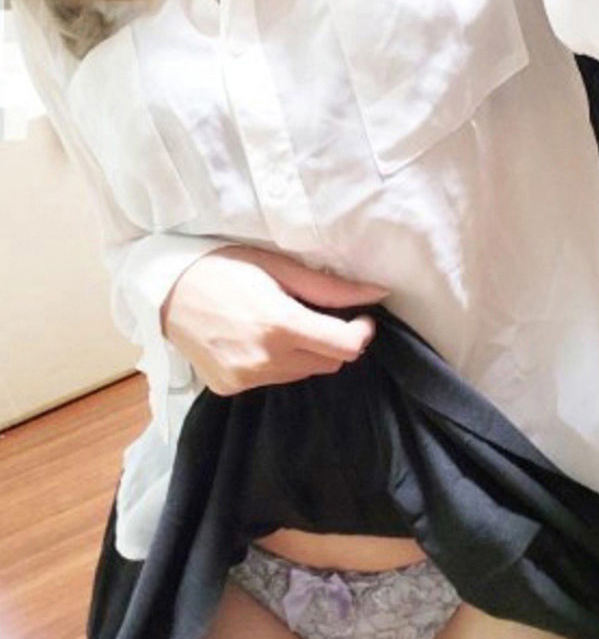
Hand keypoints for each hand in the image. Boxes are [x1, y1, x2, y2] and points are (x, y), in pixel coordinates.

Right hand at [160, 244, 390, 395]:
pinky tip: (254, 339)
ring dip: (304, 352)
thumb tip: (377, 293)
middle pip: (328, 363)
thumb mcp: (277, 267)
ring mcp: (245, 379)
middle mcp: (264, 360)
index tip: (358, 317)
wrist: (164, 290)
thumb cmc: (222, 267)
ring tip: (278, 323)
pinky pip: (272, 380)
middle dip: (332, 340)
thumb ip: (328, 288)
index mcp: (280, 325)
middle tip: (313, 314)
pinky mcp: (229, 388)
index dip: (361, 331)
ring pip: (302, 374)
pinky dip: (275, 363)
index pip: (346, 347)